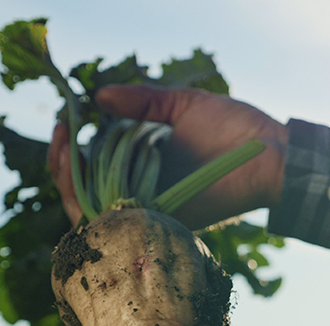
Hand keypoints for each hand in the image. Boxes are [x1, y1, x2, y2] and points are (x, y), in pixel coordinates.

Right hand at [48, 85, 287, 228]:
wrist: (269, 152)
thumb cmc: (232, 128)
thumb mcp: (179, 104)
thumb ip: (142, 101)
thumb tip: (98, 96)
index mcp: (143, 162)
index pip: (92, 166)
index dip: (69, 148)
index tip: (64, 122)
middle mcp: (141, 188)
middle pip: (83, 189)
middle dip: (60, 163)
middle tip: (61, 135)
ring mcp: (150, 207)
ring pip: (91, 209)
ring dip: (67, 182)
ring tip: (64, 149)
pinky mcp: (162, 221)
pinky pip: (118, 224)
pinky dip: (91, 205)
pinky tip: (81, 178)